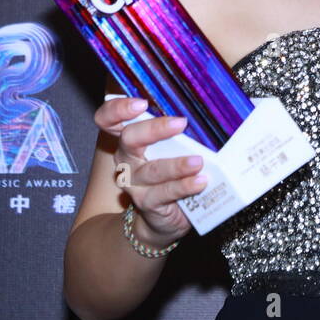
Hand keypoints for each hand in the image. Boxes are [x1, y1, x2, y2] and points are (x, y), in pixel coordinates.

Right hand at [93, 96, 203, 246]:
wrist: (163, 216)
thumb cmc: (171, 172)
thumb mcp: (173, 147)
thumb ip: (181, 130)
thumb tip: (210, 108)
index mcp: (129, 139)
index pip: (109, 119)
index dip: (118, 109)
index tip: (141, 103)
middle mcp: (126, 158)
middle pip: (129, 138)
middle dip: (154, 129)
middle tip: (181, 123)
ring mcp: (134, 182)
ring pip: (152, 169)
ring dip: (176, 165)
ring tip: (198, 161)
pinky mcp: (147, 202)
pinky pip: (164, 192)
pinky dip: (184, 186)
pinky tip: (199, 181)